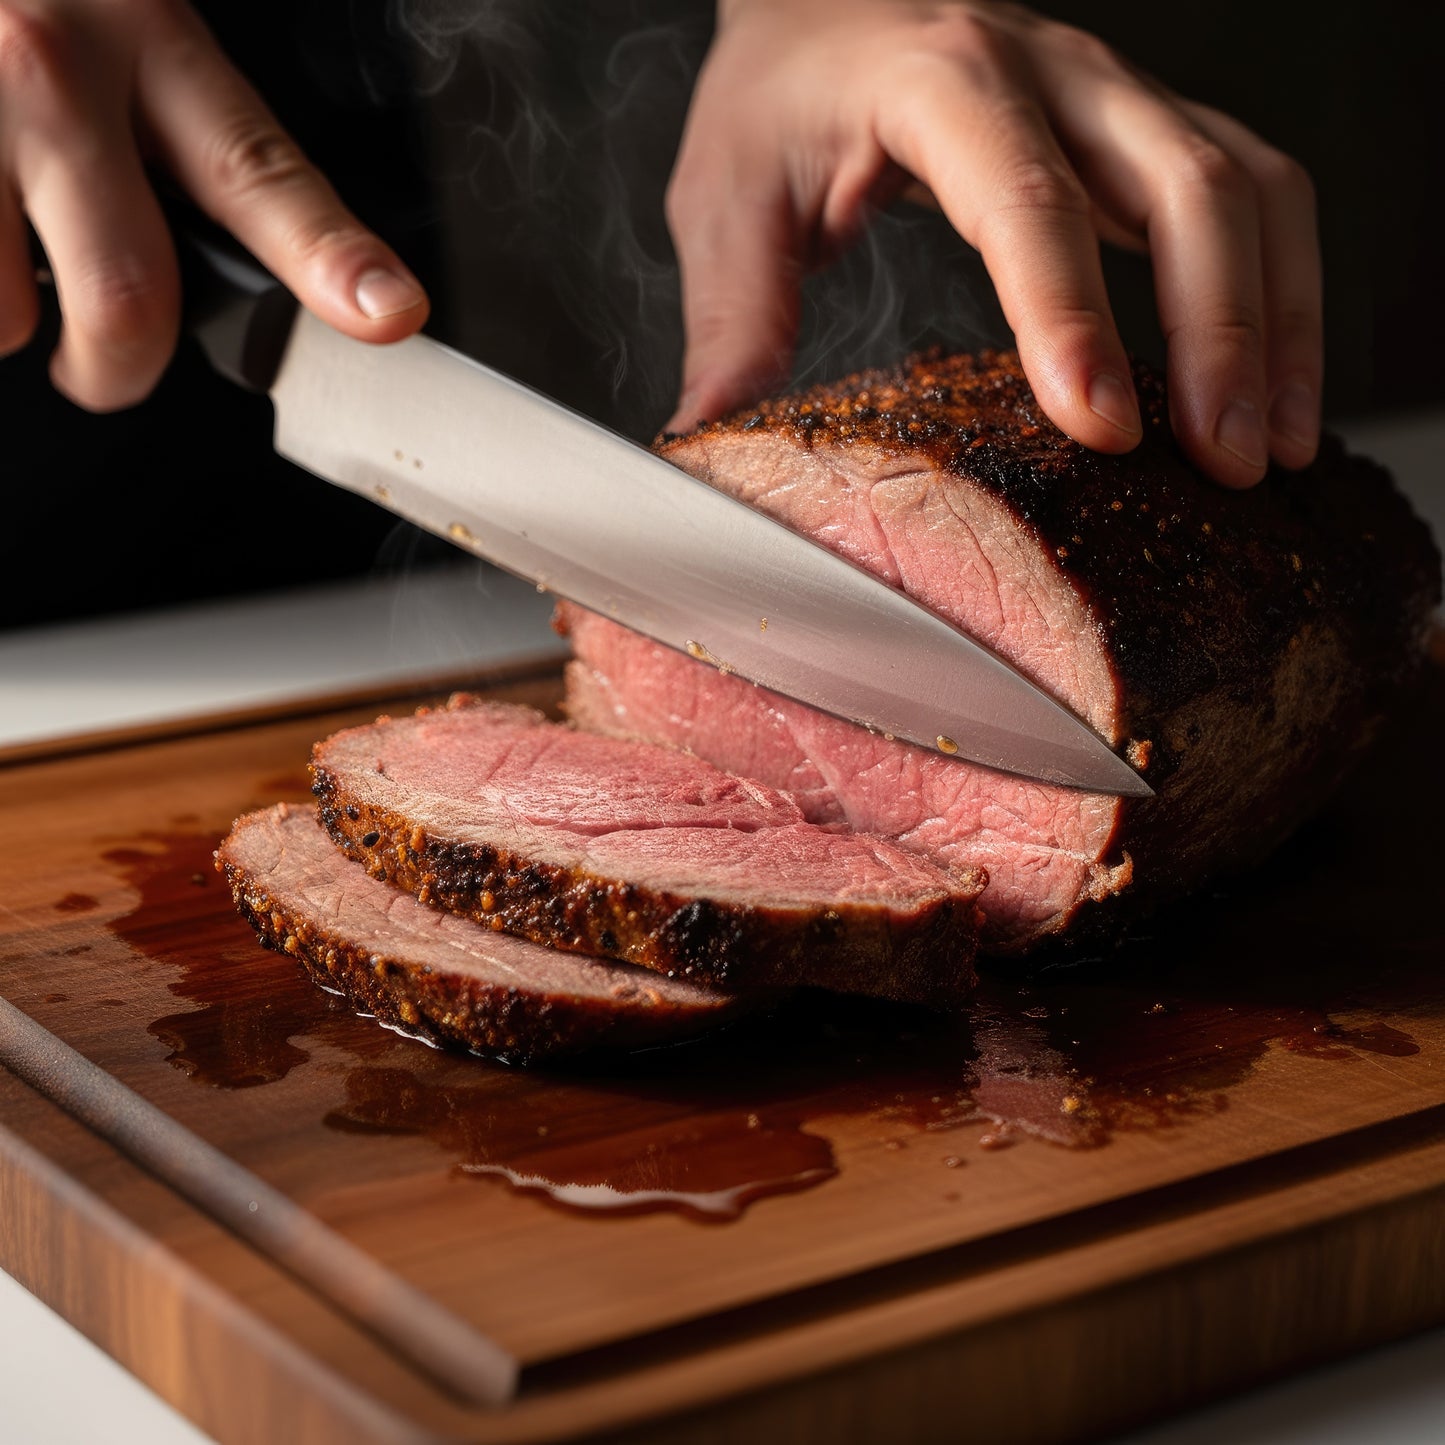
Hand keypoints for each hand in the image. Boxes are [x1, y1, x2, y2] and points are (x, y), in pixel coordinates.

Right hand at [0, 0, 427, 410]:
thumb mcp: (118, 17)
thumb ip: (173, 133)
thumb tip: (246, 268)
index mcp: (143, 36)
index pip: (257, 172)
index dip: (330, 258)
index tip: (387, 312)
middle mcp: (48, 68)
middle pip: (127, 300)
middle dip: (118, 373)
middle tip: (104, 368)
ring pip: (1, 317)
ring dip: (3, 319)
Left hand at [665, 0, 1321, 487]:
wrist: (828, 2)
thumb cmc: (781, 93)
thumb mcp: (728, 195)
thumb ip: (733, 315)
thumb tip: (712, 439)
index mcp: (938, 79)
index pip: (1025, 196)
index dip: (1071, 313)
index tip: (1101, 423)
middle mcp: (1053, 73)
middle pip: (1186, 184)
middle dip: (1219, 331)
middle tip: (1222, 461)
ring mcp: (1114, 97)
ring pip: (1248, 188)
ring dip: (1276, 321)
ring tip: (1271, 446)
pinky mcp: (1144, 134)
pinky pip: (1253, 199)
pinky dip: (1278, 293)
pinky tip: (1270, 385)